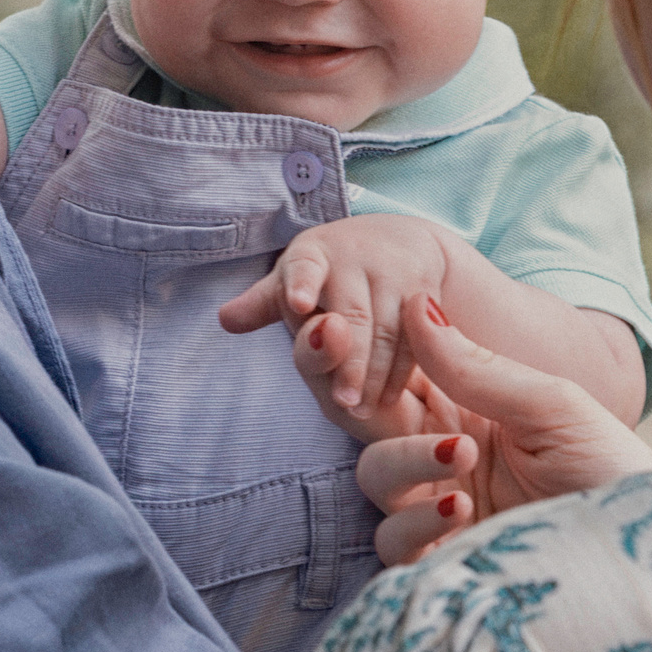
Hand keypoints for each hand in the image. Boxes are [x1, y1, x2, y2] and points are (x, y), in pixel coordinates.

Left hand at [219, 214, 455, 424]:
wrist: (398, 242)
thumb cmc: (331, 270)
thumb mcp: (295, 278)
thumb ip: (264, 304)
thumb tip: (225, 320)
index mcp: (313, 254)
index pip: (304, 266)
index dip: (300, 283)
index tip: (296, 304)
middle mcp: (354, 256)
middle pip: (352, 315)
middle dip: (349, 360)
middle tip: (343, 404)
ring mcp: (394, 271)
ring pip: (389, 330)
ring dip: (376, 373)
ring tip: (363, 409)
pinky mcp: (425, 289)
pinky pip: (417, 336)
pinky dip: (403, 371)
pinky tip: (389, 398)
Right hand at [349, 294, 651, 563]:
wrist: (646, 544)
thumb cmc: (611, 466)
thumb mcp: (551, 405)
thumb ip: (477, 366)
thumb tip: (417, 304)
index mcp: (464, 404)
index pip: (392, 367)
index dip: (359, 341)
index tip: (342, 319)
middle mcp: (441, 451)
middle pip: (360, 413)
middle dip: (338, 379)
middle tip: (338, 347)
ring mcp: (438, 505)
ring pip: (372, 474)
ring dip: (403, 458)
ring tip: (463, 453)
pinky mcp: (442, 559)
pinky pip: (393, 539)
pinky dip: (417, 519)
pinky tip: (460, 506)